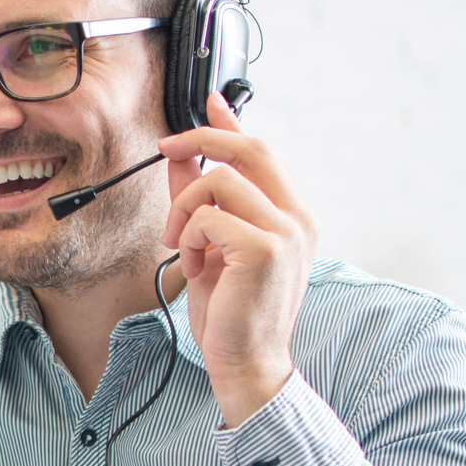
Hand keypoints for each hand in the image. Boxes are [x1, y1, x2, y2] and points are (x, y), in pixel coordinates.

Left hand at [159, 92, 318, 427]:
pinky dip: (187, 238)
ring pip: (219, 182)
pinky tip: (192, 267)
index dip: (231, 124)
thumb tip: (181, 159)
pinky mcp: (264, 249)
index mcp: (291, 216)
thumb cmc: (232, 314)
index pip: (262, 152)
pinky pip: (208, 217)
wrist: (248, 363)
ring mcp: (286, 232)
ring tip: (181, 247)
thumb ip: (201, 203)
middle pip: (249, 149)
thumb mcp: (210, 248)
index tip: (210, 102)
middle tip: (167, 149)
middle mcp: (297, 218)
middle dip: (201, 140)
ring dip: (184, 211)